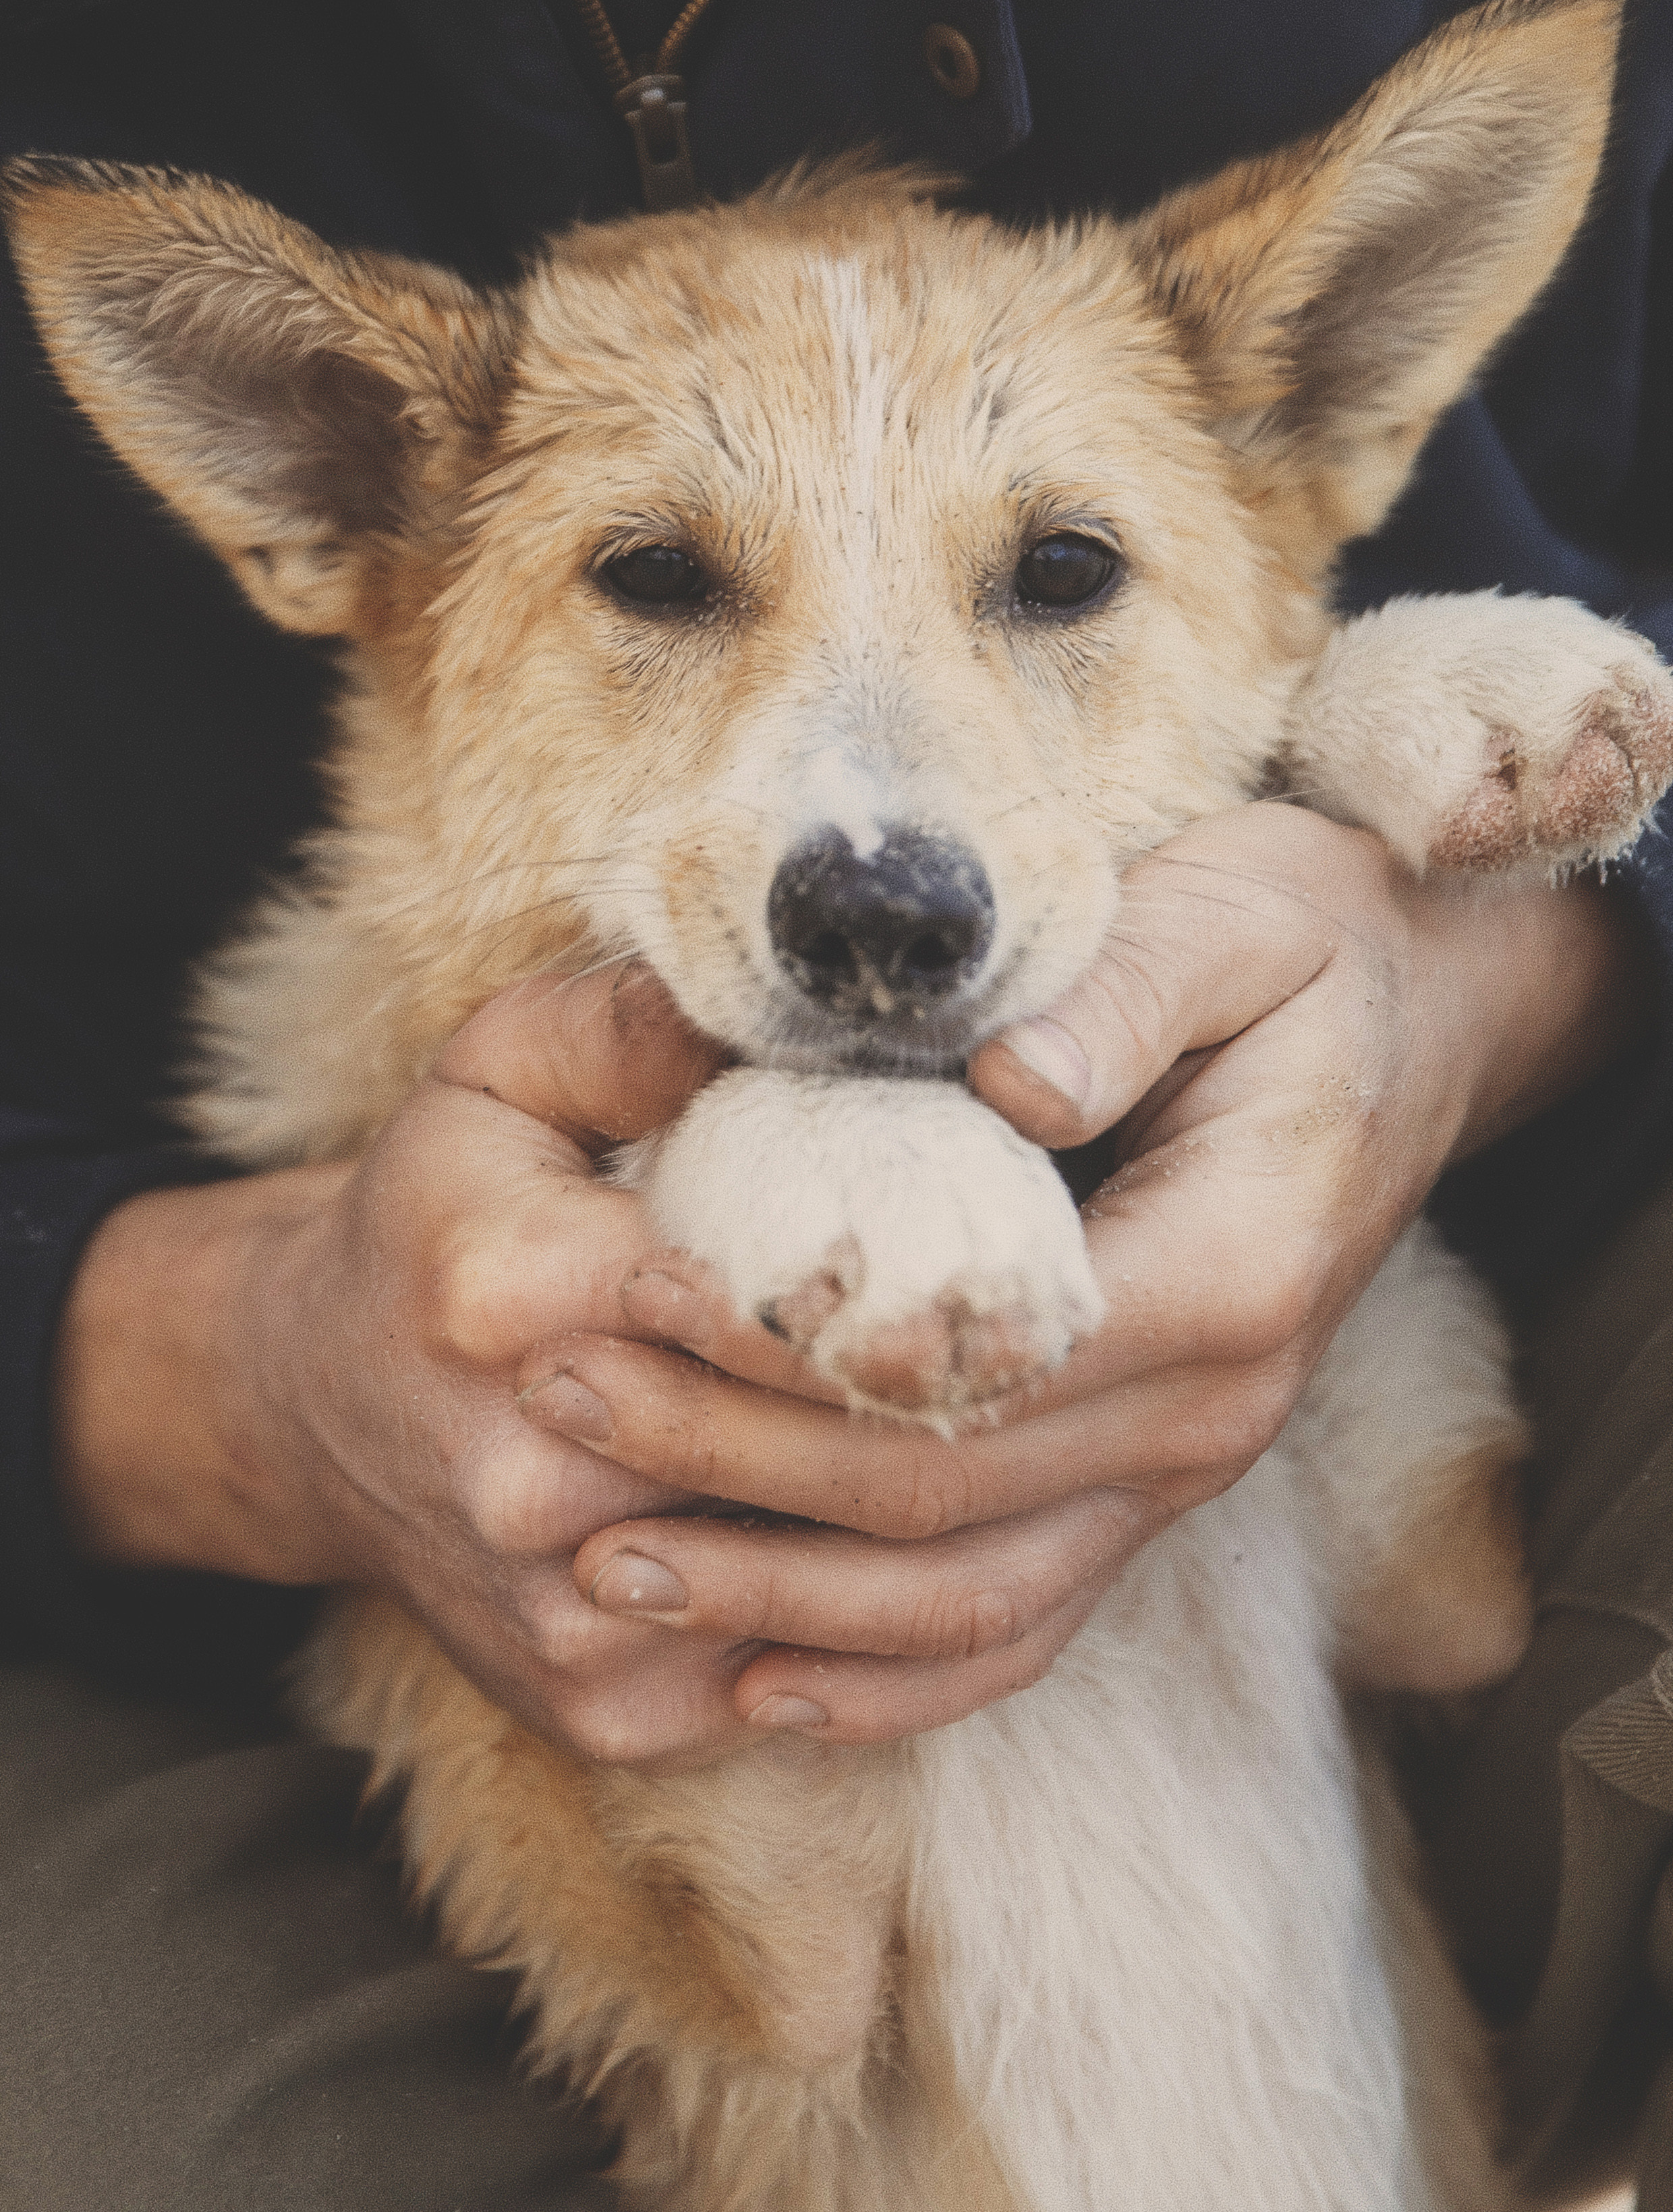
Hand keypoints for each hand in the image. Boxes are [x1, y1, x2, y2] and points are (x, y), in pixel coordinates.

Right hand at [55, 964, 1155, 1765]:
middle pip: (813, 1445)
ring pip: (830, 1575)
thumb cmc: (443, 1213)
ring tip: (1041, 1440)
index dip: (901, 1276)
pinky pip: (798, 1667)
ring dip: (934, 1514)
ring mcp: (570, 1618)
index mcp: (511, 1294)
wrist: (320, 1406)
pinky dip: (877, 1607)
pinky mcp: (601, 1710)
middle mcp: (529, 1480)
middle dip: (937, 1395)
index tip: (1010, 1248)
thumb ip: (639, 1023)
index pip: (766, 1292)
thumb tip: (805, 998)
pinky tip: (937, 1536)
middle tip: (1072, 1344)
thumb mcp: (506, 1070)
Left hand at [547, 805, 1646, 1738]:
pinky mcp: (1149, 1487)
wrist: (1414, 1021)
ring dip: (784, 1598)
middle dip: (736, 1466)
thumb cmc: (1303, 948)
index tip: (643, 1303)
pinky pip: (1025, 1620)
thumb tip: (1002, 1086)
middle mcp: (1215, 1406)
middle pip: (946, 1493)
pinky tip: (765, 1682)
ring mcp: (1186, 1468)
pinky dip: (895, 1672)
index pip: (982, 1355)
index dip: (801, 1352)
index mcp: (1230, 1269)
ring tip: (612, 1570)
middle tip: (561, 1410)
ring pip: (972, 1593)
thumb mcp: (1228, 917)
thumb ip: (1118, 1000)